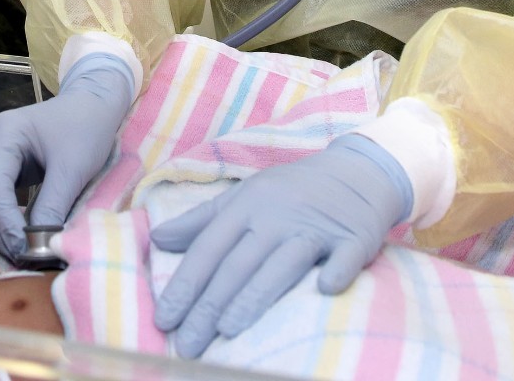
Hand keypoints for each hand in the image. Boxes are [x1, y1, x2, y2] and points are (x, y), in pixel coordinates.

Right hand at [0, 54, 133, 255]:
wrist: (94, 106)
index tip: (23, 248)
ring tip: (20, 250)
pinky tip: (20, 236)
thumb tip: (39, 247)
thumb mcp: (72, 168)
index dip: (4, 219)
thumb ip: (52, 206)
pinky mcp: (1, 167)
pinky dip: (2, 218)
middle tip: (18, 254)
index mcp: (4, 133)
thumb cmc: (86, 129)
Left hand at [150, 134, 410, 357]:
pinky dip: (337, 270)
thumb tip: (156, 238)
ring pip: (282, 263)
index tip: (164, 320)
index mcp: (246, 206)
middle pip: (239, 264)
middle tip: (188, 344)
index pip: (209, 250)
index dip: (185, 285)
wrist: (356, 171)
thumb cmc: (290, 191)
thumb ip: (200, 220)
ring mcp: (316, 227)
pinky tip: (325, 289)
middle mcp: (277, 217)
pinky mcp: (354, 237)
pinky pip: (345, 256)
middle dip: (210, 305)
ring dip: (256, 295)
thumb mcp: (243, 197)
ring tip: (229, 329)